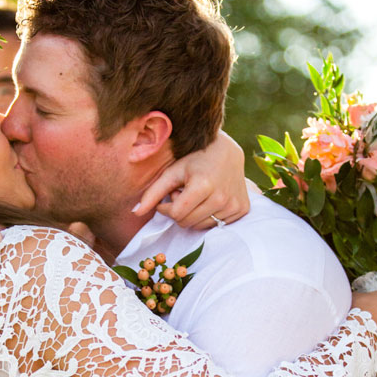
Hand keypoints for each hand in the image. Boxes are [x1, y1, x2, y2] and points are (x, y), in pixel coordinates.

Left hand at [135, 131, 249, 228]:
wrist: (228, 151)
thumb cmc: (195, 158)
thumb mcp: (173, 171)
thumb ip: (153, 192)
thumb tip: (135, 212)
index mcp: (203, 185)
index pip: (176, 214)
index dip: (167, 207)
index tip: (169, 194)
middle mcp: (221, 197)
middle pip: (188, 223)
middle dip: (180, 211)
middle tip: (184, 193)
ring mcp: (234, 205)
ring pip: (201, 226)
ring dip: (194, 214)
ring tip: (197, 196)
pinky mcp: (242, 209)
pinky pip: (217, 225)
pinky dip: (209, 215)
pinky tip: (211, 199)